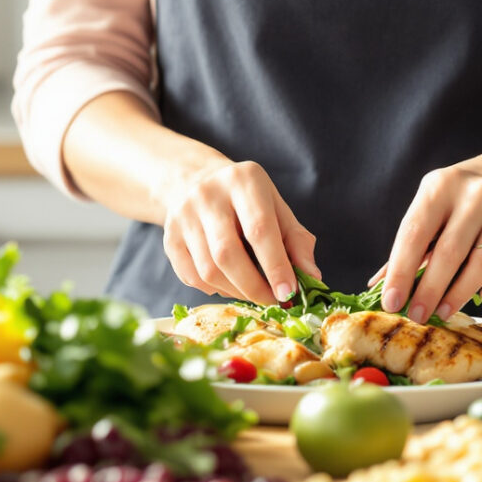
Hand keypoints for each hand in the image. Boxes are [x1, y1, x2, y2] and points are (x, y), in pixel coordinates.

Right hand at [156, 157, 319, 305]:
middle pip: (228, 254)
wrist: (195, 181)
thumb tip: (312, 278)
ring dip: (235, 291)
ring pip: (208, 270)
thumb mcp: (277, 208)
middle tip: (272, 301)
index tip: (289, 292)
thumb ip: (297, 241)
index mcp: (244, 181)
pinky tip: (228, 284)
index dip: (275, 265)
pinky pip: (191, 277)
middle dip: (253, 287)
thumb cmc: (247, 201)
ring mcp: (183, 215)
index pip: (259, 229)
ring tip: (252, 291)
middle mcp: (208, 194)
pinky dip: (214, 290)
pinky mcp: (168, 237)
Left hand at [378, 142, 481, 321]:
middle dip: (429, 291)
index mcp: (441, 186)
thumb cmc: (467, 196)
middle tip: (417, 317)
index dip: (401, 271)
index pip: (415, 233)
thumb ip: (411, 243)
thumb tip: (379, 285)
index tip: (391, 302)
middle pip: (448, 253)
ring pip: (481, 264)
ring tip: (443, 312)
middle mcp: (476, 195)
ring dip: (459, 295)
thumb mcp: (436, 203)